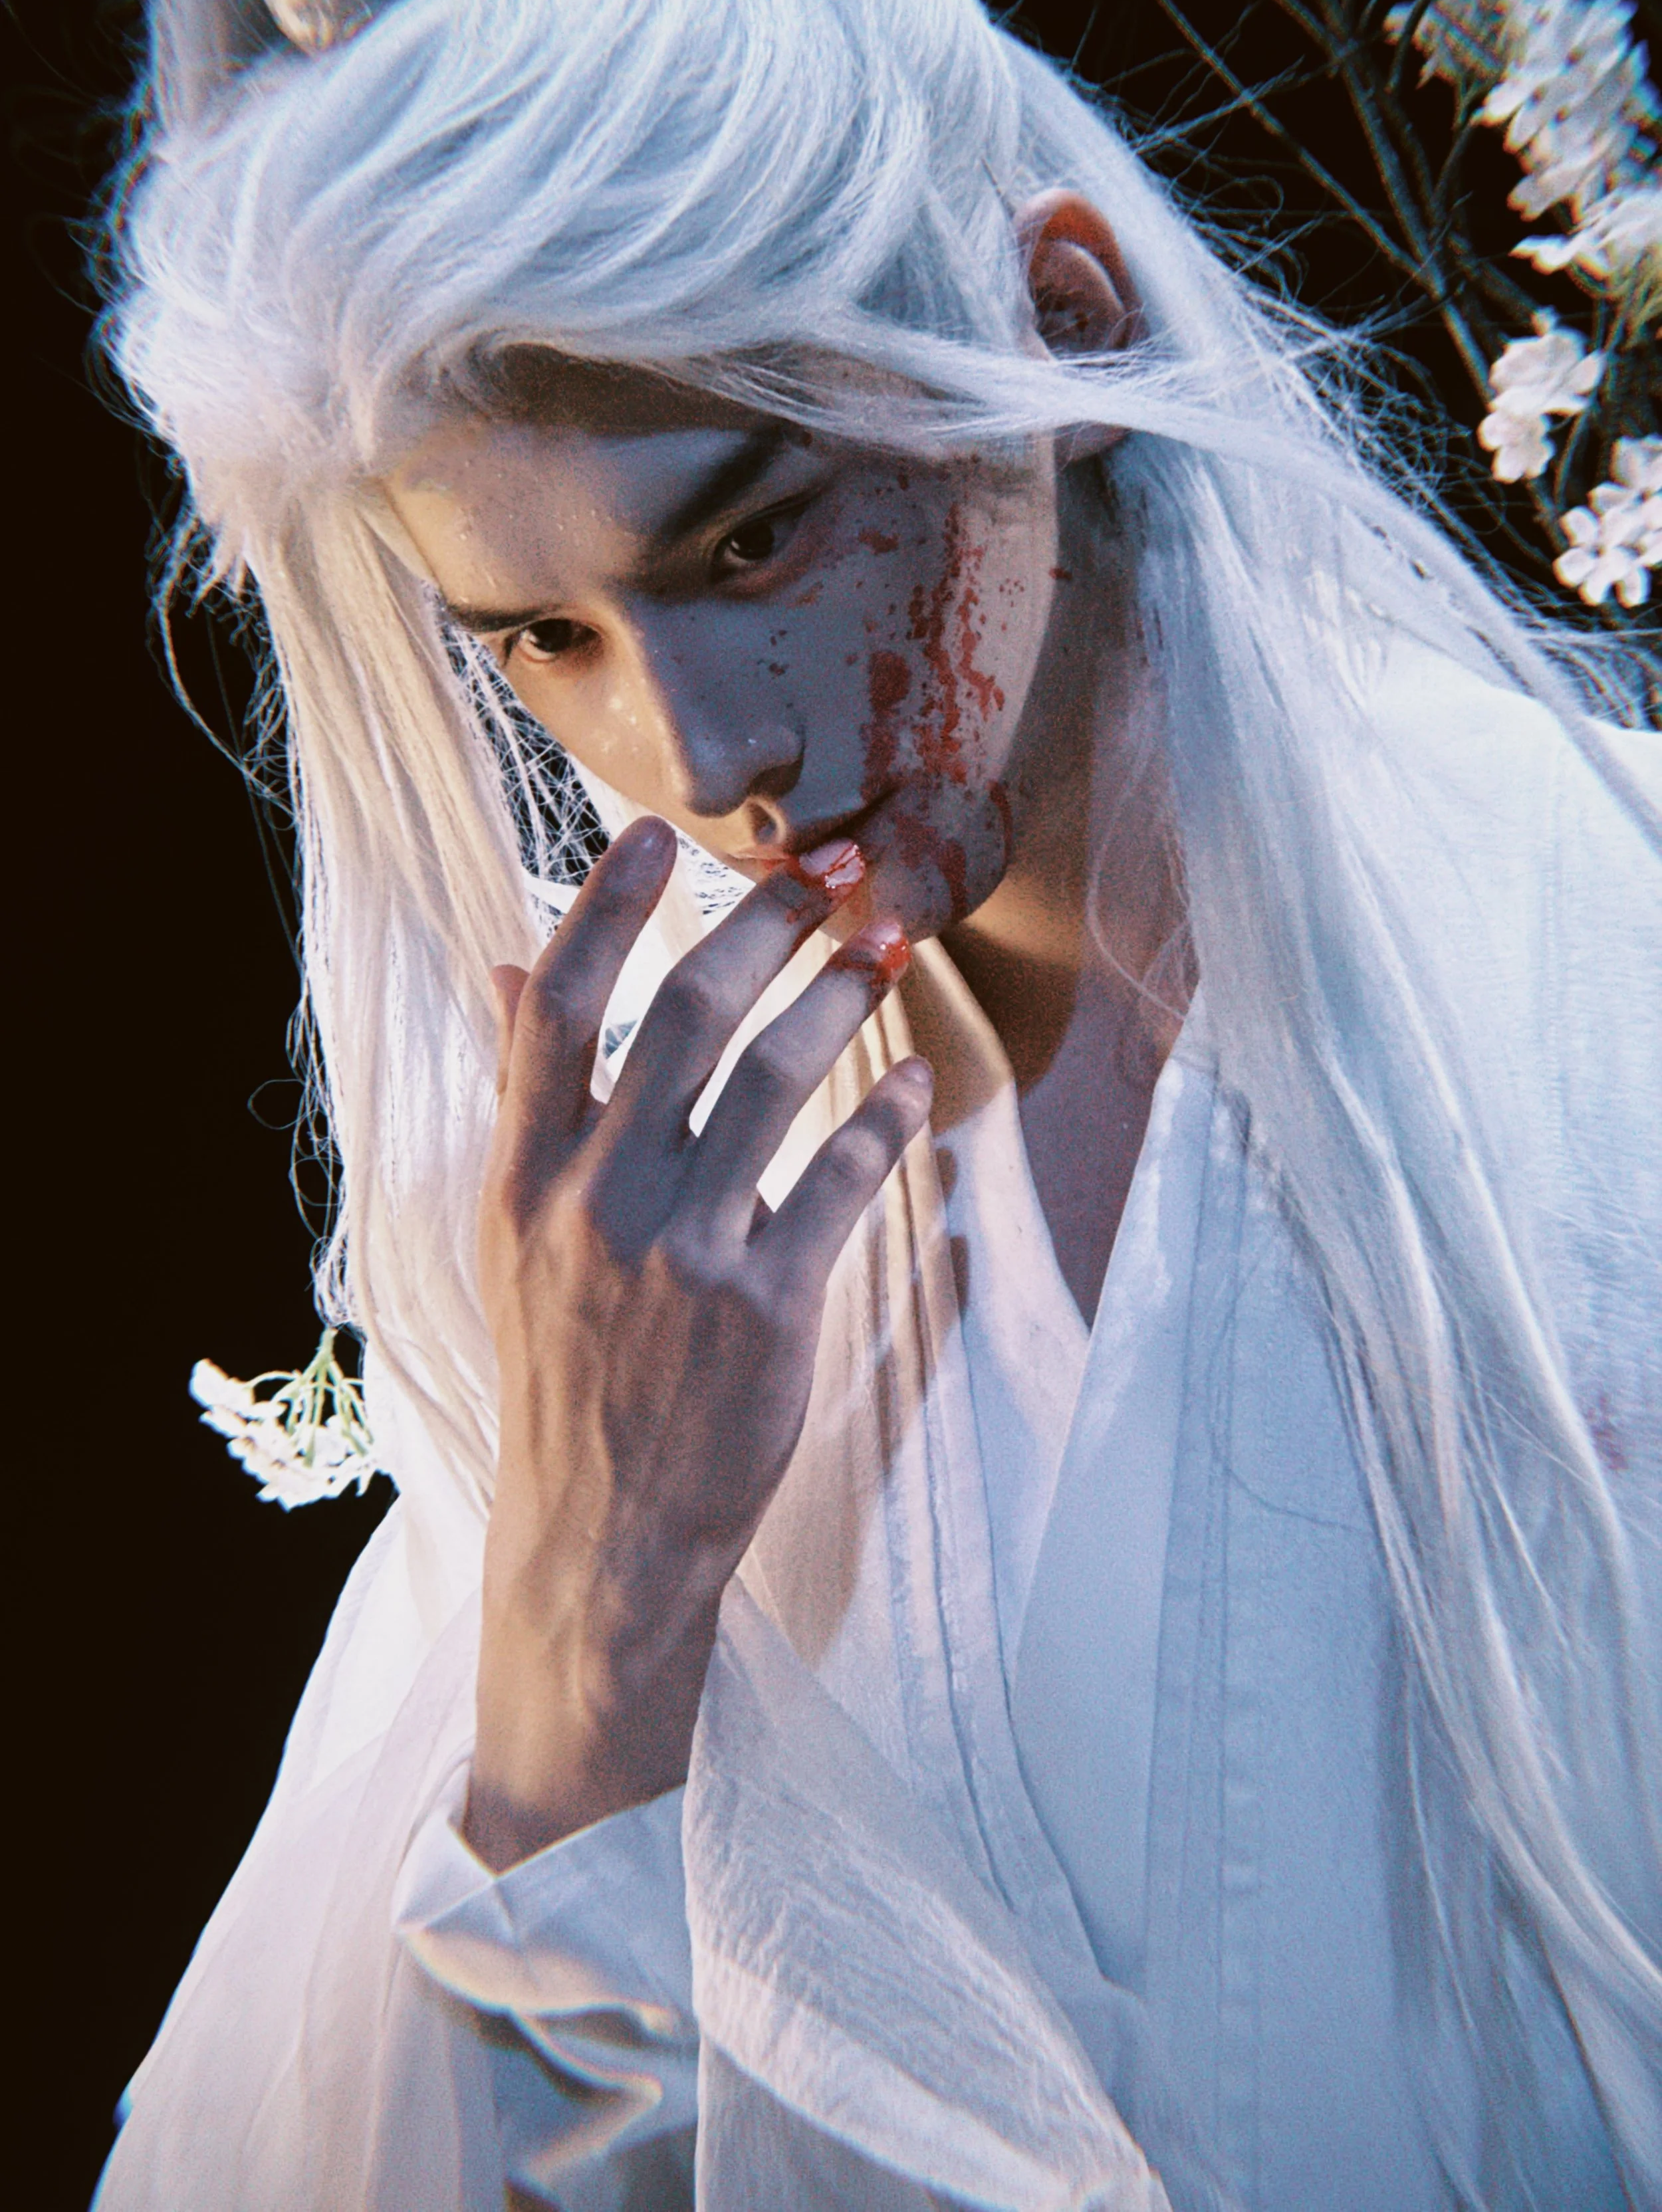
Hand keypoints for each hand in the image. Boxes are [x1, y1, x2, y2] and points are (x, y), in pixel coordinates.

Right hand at [465, 815, 931, 1868]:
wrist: (598, 1537)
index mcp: (522, 1176)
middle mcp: (594, 1201)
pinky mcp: (766, 1308)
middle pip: (681, 1021)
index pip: (554, 1011)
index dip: (606, 911)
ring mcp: (681, 1255)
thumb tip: (506, 970)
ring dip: (839, 997)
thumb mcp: (509, 1236)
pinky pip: (842, 1182)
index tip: (662, 835)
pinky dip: (886, 1119)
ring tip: (890, 939)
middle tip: (827, 868)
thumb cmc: (562, 1369)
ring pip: (771, 1085)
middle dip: (759, 928)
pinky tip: (917, 1079)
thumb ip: (523, 1102)